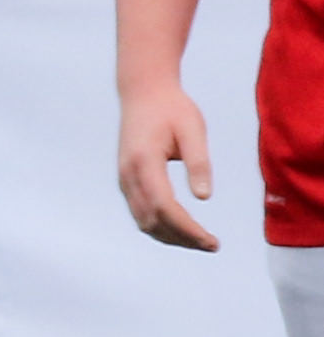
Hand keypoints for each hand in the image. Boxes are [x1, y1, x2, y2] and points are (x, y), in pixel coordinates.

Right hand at [118, 81, 218, 249]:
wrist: (142, 92)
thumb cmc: (171, 108)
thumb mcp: (193, 129)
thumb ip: (198, 162)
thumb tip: (204, 197)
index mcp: (145, 161)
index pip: (165, 207)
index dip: (188, 229)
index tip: (212, 241)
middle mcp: (129, 174)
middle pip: (152, 221)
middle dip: (182, 238)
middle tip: (212, 244)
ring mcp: (124, 178)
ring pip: (143, 221)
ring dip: (170, 236)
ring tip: (199, 240)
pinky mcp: (126, 180)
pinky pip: (140, 213)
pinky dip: (160, 227)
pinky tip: (181, 228)